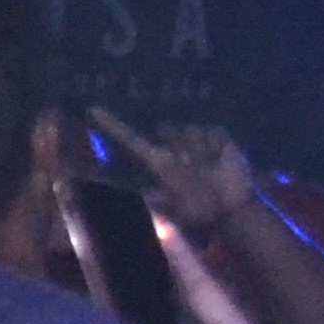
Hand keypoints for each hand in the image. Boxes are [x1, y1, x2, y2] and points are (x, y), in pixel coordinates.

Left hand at [91, 107, 262, 237]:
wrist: (231, 209)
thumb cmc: (199, 212)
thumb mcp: (175, 210)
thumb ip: (157, 200)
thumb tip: (139, 195)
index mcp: (158, 163)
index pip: (130, 140)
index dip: (112, 126)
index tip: (93, 110)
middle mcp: (172, 148)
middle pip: (167, 131)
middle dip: (179, 148)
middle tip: (193, 171)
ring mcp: (194, 140)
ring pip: (189, 131)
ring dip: (200, 151)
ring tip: (208, 169)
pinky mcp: (216, 136)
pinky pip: (211, 132)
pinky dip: (215, 147)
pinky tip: (219, 161)